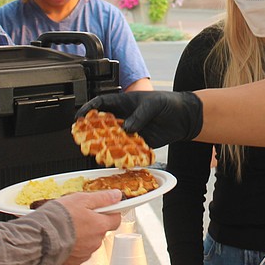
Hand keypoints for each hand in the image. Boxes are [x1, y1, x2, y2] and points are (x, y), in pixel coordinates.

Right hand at [44, 190, 121, 264]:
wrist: (41, 238)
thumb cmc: (59, 218)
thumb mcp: (81, 199)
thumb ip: (102, 198)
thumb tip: (116, 195)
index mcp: (100, 225)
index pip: (116, 219)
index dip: (110, 212)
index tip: (103, 208)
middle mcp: (96, 241)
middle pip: (101, 230)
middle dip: (93, 223)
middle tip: (79, 215)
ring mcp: (86, 253)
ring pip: (90, 241)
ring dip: (83, 235)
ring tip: (68, 227)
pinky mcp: (74, 261)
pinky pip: (79, 252)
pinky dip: (74, 245)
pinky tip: (64, 238)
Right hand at [77, 92, 203, 147]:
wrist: (185, 117)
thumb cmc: (168, 104)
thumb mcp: (152, 105)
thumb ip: (139, 116)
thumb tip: (127, 129)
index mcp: (124, 103)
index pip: (101, 104)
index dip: (88, 109)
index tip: (79, 117)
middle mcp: (124, 118)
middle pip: (103, 124)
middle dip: (91, 131)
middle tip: (82, 139)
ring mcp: (130, 131)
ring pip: (113, 139)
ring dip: (104, 146)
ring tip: (96, 153)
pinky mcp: (138, 143)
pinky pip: (127, 150)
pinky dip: (121, 156)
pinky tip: (116, 161)